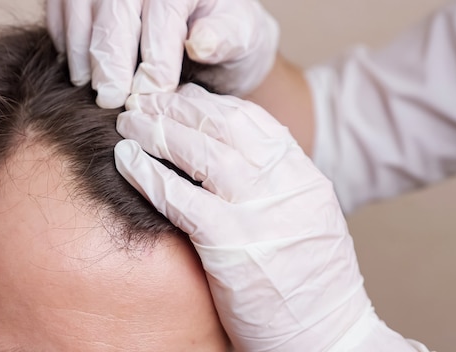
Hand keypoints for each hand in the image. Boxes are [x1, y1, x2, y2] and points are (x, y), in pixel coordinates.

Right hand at [47, 0, 278, 108]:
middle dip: (110, 56)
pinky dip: (65, 38)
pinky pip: (62, 8)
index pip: (163, 12)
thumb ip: (226, 39)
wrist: (212, 33)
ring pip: (82, 6)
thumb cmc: (228, 38)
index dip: (155, 56)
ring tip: (86, 88)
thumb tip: (201, 44)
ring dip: (81, 50)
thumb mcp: (242, 39)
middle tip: (110, 100)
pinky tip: (76, 69)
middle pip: (115, 8)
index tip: (152, 94)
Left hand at [113, 84, 419, 350]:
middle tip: (145, 99)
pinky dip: (148, 173)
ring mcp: (258, 213)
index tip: (180, 98)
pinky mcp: (228, 244)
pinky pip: (178, 196)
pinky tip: (126, 160)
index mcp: (304, 176)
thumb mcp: (308, 218)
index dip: (209, 103)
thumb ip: (275, 183)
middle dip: (177, 107)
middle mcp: (284, 185)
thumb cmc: (311, 283)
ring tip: (130, 121)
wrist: (328, 337)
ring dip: (157, 131)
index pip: (252, 120)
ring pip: (199, 151)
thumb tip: (230, 154)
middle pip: (223, 125)